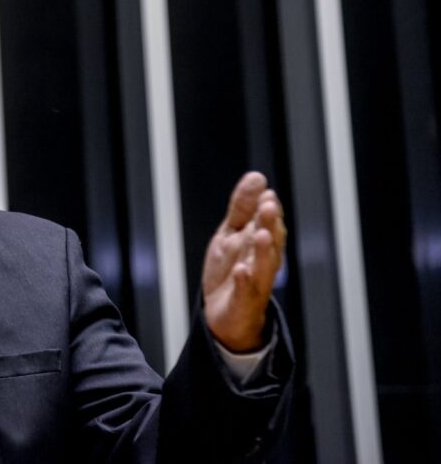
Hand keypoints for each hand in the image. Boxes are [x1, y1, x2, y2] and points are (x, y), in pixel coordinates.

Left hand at [202, 172, 286, 351]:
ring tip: (260, 233)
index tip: (266, 194)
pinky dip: (245, 282)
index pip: (267, 224)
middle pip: (269, 242)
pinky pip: (246, 293)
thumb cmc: (231, 272)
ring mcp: (255, 284)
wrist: (223, 317)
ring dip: (263, 250)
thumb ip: (243, 208)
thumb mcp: (231, 234)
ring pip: (263, 266)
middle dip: (269, 224)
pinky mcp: (243, 304)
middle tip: (268, 206)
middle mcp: (262, 263)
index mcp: (259, 244)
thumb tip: (257, 177)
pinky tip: (241, 271)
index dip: (266, 210)